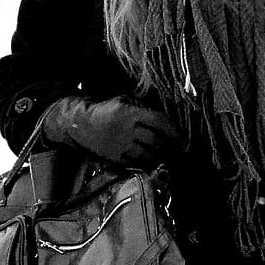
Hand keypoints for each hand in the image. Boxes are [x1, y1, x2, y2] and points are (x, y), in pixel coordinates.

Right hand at [42, 95, 178, 167]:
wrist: (83, 124)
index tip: (181, 135)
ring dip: (161, 156)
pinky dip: (148, 163)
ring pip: (148, 154)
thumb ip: (143, 107)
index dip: (173, 130)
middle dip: (170, 146)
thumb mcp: (125, 101)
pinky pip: (136, 163)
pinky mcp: (116, 157)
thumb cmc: (109, 110)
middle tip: (179, 148)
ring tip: (170, 156)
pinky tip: (155, 161)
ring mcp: (121, 145)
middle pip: (156, 141)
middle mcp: (126, 130)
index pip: (159, 122)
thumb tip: (167, 118)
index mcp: (130, 113)